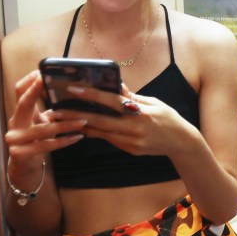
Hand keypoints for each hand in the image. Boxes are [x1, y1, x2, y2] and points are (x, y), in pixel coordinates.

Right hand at [5, 70, 86, 173]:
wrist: (24, 166)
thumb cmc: (37, 140)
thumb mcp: (42, 122)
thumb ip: (51, 110)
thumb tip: (72, 93)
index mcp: (20, 112)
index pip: (19, 91)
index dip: (30, 81)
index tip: (42, 72)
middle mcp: (14, 123)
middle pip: (24, 103)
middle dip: (37, 91)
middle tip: (55, 84)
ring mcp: (14, 139)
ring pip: (43, 129)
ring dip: (65, 125)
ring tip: (83, 121)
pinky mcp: (20, 153)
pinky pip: (46, 145)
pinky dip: (64, 141)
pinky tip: (78, 137)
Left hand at [52, 83, 190, 156]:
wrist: (181, 142)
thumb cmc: (168, 118)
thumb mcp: (153, 102)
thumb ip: (132, 96)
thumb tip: (115, 85)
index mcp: (142, 113)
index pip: (112, 103)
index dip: (92, 96)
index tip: (73, 90)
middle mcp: (135, 129)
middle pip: (100, 121)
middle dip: (76, 116)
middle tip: (55, 111)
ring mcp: (132, 142)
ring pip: (101, 133)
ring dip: (80, 126)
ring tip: (61, 121)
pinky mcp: (130, 150)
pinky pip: (109, 140)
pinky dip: (95, 133)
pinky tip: (81, 128)